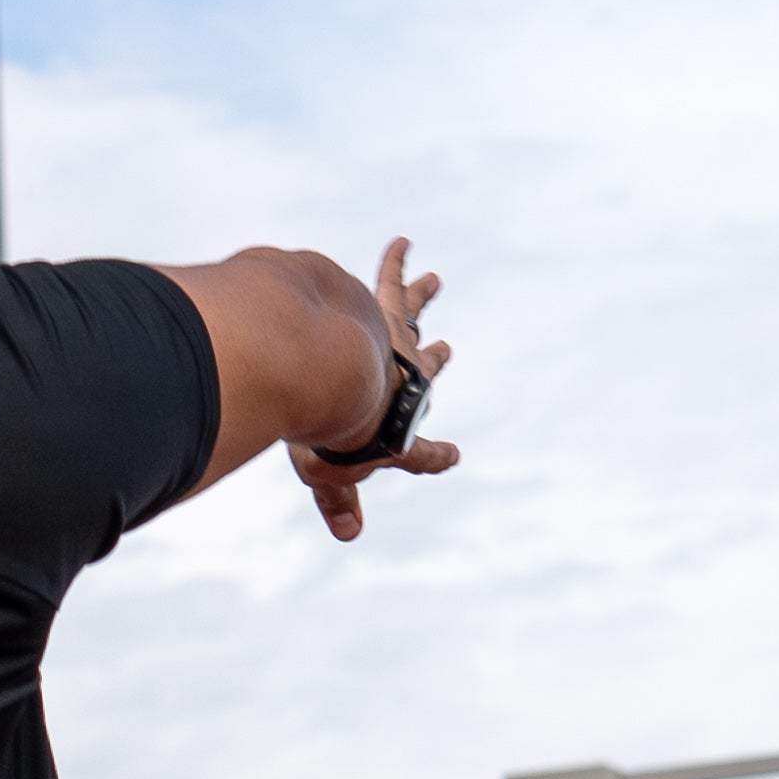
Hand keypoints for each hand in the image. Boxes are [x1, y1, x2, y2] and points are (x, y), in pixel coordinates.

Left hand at [290, 237, 459, 546]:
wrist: (337, 373)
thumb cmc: (329, 430)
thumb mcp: (326, 471)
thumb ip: (336, 498)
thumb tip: (350, 535)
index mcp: (397, 425)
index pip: (420, 451)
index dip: (434, 458)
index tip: (452, 457)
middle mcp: (407, 379)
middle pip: (423, 367)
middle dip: (432, 360)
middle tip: (446, 348)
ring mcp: (396, 342)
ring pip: (412, 317)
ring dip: (421, 299)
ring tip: (433, 279)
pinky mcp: (380, 308)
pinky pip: (389, 280)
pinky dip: (396, 262)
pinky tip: (401, 243)